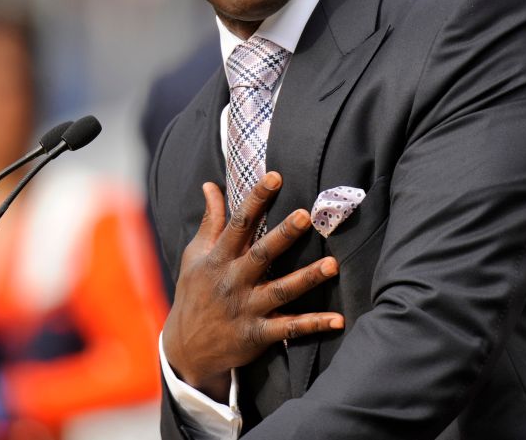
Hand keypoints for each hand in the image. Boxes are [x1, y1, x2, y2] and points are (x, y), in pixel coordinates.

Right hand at [162, 172, 343, 401]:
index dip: (256, 199)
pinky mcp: (258, 334)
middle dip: (283, 235)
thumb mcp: (195, 256)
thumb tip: (211, 185)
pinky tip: (339, 320)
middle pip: (261, 255)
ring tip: (333, 265)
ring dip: (307, 278)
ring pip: (281, 291)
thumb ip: (210, 221)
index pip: (238, 224)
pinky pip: (289, 329)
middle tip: (305, 215)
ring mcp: (247, 309)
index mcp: (218, 259)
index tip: (275, 176)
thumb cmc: (195, 294)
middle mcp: (233, 282)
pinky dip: (314, 325)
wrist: (186, 349)